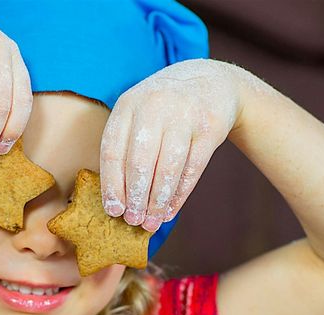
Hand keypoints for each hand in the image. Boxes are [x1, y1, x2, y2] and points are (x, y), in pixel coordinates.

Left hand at [100, 59, 243, 231]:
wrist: (210, 82)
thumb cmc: (164, 110)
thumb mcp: (139, 115)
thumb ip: (126, 147)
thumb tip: (118, 201)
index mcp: (128, 104)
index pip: (114, 150)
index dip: (112, 185)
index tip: (113, 210)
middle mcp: (154, 106)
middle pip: (141, 161)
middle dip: (136, 197)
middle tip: (133, 221)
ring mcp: (184, 114)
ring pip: (168, 167)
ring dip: (158, 200)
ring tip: (152, 222)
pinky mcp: (210, 126)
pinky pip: (193, 168)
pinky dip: (180, 194)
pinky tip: (170, 210)